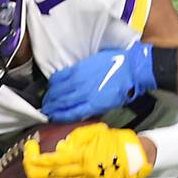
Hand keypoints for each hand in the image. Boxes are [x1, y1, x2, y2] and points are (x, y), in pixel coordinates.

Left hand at [28, 123, 153, 177]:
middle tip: (30, 177)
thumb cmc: (115, 141)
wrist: (135, 157)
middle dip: (42, 176)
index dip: (43, 160)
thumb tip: (61, 146)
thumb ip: (78, 138)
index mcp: (84, 155)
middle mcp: (85, 171)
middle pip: (58, 175)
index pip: (58, 160)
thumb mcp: (97, 133)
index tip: (31, 157)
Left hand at [41, 44, 155, 122]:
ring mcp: (85, 94)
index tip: (49, 91)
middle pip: (57, 93)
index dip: (50, 87)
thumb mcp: (95, 60)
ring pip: (62, 103)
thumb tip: (75, 75)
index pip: (56, 79)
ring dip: (53, 109)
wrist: (132, 69)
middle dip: (49, 101)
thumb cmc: (118, 62)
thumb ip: (83, 68)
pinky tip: (58, 117)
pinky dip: (64, 115)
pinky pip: (74, 112)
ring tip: (48, 113)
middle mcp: (78, 81)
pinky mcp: (94, 105)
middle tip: (45, 106)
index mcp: (78, 69)